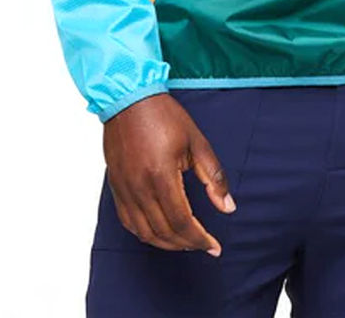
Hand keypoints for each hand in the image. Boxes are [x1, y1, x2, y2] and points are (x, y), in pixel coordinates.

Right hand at [103, 93, 235, 254]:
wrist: (129, 99)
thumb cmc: (164, 116)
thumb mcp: (197, 142)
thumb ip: (213, 177)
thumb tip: (228, 207)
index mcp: (162, 176)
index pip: (182, 222)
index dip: (200, 239)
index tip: (214, 246)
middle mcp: (140, 188)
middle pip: (164, 232)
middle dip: (187, 244)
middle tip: (204, 245)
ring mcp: (125, 189)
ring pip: (144, 232)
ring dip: (166, 243)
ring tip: (185, 242)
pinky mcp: (116, 187)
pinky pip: (128, 222)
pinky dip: (145, 233)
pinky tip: (158, 232)